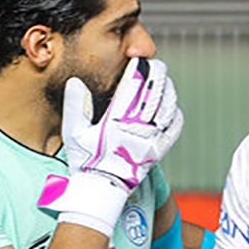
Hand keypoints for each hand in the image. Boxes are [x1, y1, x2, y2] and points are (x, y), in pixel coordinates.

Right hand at [65, 57, 182, 189]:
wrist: (102, 188)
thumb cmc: (85, 160)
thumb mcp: (73, 132)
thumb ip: (75, 106)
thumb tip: (76, 82)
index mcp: (115, 122)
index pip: (132, 88)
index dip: (138, 70)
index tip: (139, 59)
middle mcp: (136, 129)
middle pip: (153, 93)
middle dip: (157, 75)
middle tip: (156, 64)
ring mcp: (151, 140)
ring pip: (167, 108)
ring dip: (168, 90)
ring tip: (165, 80)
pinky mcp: (159, 151)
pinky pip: (174, 128)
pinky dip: (175, 113)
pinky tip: (172, 106)